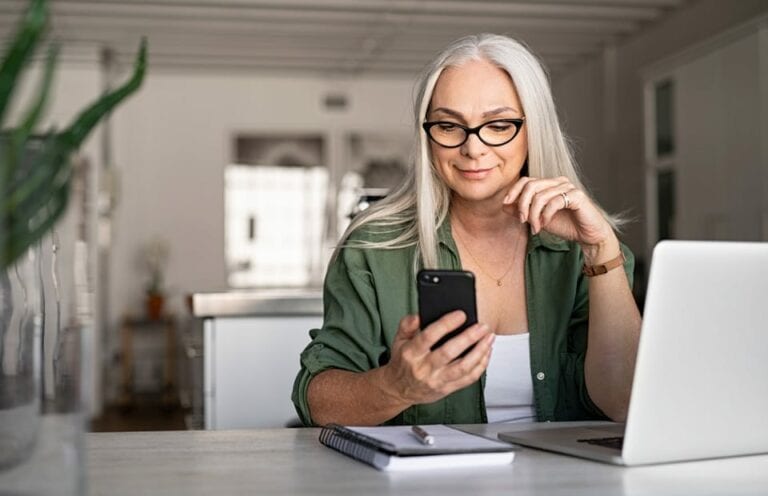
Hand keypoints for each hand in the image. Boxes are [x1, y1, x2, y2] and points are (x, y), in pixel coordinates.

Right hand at [382, 311, 494, 406]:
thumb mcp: (398, 340)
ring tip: (489, 338)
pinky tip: (486, 353)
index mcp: (411, 353)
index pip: (429, 336)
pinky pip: (468, 379)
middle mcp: (424, 368)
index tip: (461, 315)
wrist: (399, 389)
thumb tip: (419, 315)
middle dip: (468, 338)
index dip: (446, 325)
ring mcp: (436, 380)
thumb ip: (407, 325)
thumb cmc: (403, 362)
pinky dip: (481, 365)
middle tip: (482, 326)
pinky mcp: (447, 389)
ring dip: (479, 352)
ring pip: (462, 367)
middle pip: (449, 352)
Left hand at [503, 176, 617, 260]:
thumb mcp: (538, 219)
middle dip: (522, 204)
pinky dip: (546, 214)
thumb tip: (504, 205)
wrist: (588, 236)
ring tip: (536, 227)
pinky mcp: (577, 196)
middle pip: (531, 185)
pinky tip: (545, 224)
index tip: (506, 204)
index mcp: (549, 184)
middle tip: (522, 220)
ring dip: (534, 214)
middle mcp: (559, 182)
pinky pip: (554, 202)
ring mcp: (569, 187)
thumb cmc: (565, 225)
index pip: (526, 180)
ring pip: (541, 195)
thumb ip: (523, 211)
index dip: (514, 191)